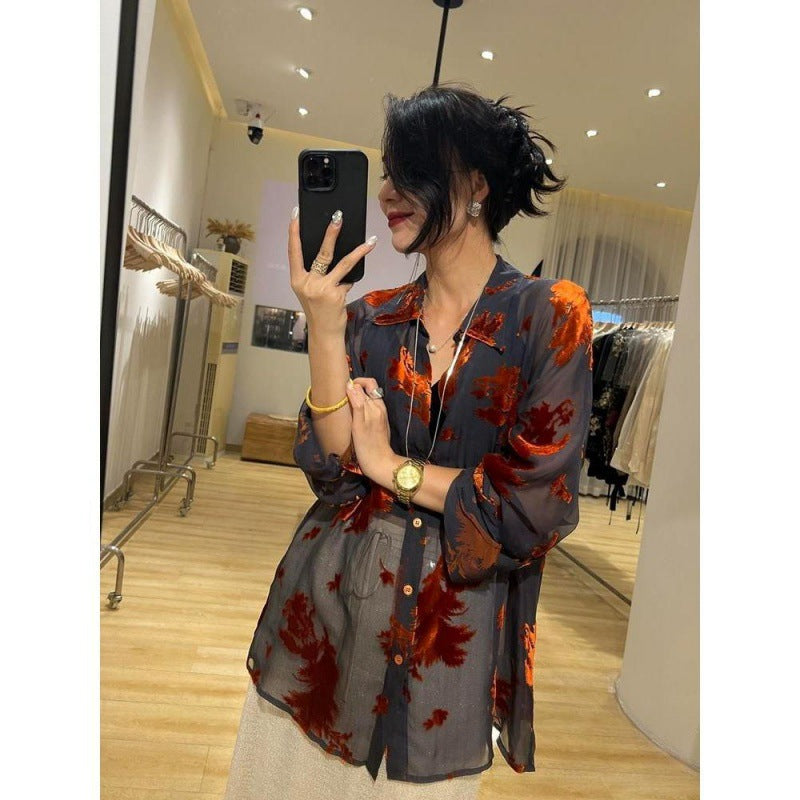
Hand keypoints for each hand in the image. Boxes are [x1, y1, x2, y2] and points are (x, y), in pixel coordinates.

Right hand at [287, 208, 376, 338]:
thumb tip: (335, 253)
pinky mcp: (336, 294)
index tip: (296, 214)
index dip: (293, 232)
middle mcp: (307, 283)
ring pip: (342, 263)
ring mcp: (322, 289)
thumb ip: (318, 274)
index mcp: (297, 279)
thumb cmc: (319, 310)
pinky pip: (348, 280)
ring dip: (358, 251)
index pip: (293, 251)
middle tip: (338, 217)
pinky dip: (353, 278)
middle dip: (331, 233)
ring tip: (370, 240)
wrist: (324, 333)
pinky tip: (357, 276)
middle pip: (321, 253)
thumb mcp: (311, 291)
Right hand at [345, 377, 393, 479]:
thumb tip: (351, 386)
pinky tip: (352, 413)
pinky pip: (369, 407)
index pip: (366, 384)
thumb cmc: (367, 447)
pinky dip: (360, 405)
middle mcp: (379, 407)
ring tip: (345, 405)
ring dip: (356, 397)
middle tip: (341, 396)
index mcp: (375, 406)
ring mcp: (380, 414)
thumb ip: (357, 403)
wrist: (379, 463)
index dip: (354, 383)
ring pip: (368, 397)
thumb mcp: (359, 425)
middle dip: (354, 388)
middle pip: (367, 389)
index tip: (342, 389)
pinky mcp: (379, 422)